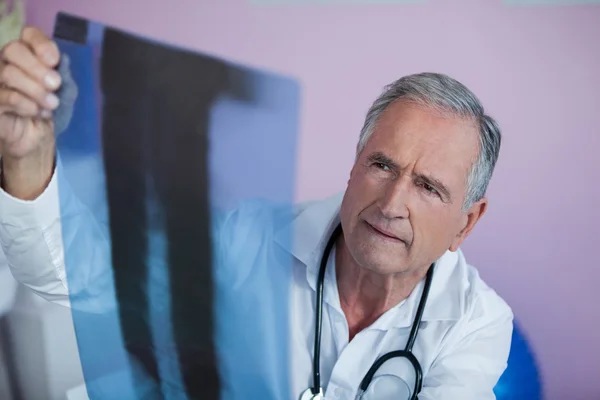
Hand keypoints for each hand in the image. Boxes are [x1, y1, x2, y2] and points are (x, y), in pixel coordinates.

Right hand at [0, 26, 61, 198]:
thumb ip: (62, 74)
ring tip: (51, 104)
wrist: (39, 138)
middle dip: (37, 67)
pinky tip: (38, 113)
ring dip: (36, 90)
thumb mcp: (64, 92)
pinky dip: (27, 105)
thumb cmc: (50, 110)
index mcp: (27, 55)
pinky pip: (7, 96)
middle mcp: (6, 63)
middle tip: (55, 84)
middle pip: (13, 49)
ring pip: (9, 73)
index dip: (41, 44)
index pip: (28, 35)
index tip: (55, 61)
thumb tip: (60, 61)